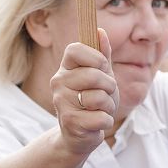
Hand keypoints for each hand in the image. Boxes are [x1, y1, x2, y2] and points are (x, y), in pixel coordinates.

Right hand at [49, 28, 118, 155]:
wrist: (79, 136)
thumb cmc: (92, 101)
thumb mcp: (101, 76)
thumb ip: (102, 55)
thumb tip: (100, 31)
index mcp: (65, 68)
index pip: (75, 49)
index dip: (95, 56)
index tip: (102, 66)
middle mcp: (58, 82)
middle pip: (94, 74)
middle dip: (109, 86)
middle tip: (105, 94)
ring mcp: (61, 102)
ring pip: (99, 97)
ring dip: (108, 106)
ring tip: (99, 110)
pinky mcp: (70, 122)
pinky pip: (101, 117)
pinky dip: (106, 121)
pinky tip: (96, 124)